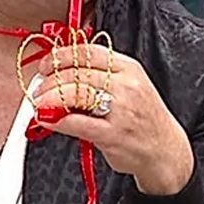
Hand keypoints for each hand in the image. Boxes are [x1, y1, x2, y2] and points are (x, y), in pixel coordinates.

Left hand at [30, 43, 193, 195]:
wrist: (165, 150)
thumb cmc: (144, 118)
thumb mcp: (131, 85)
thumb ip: (102, 75)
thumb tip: (63, 70)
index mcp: (129, 68)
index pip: (88, 52)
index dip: (61, 56)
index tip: (47, 63)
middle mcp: (126, 85)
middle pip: (78, 72)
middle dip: (51, 80)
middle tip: (38, 88)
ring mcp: (120, 110)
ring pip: (75, 93)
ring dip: (50, 98)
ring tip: (40, 103)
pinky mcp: (112, 134)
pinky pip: (76, 122)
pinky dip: (57, 119)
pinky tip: (48, 119)